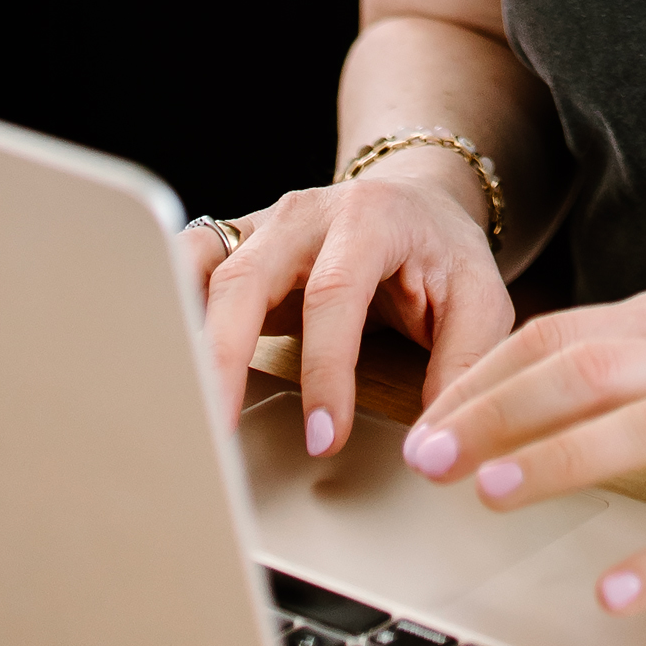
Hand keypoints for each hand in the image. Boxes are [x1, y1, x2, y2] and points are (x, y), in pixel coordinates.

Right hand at [191, 173, 515, 455]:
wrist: (413, 203)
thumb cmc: (444, 254)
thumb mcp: (480, 300)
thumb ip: (463, 364)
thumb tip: (434, 442)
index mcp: (370, 219)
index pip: (335, 295)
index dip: (325, 370)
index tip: (323, 438)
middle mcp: (304, 216)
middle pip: (246, 280)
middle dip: (224, 358)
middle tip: (217, 433)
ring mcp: (260, 228)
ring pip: (199, 272)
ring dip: (181, 338)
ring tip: (172, 407)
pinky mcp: (233, 248)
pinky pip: (184, 273)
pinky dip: (167, 315)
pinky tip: (164, 370)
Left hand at [397, 282, 645, 612]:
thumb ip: (638, 360)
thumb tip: (528, 392)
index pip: (561, 335)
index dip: (484, 375)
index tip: (427, 417)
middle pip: (582, 370)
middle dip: (492, 412)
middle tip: (427, 456)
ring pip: (637, 428)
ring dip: (558, 459)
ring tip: (493, 494)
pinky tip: (613, 590)